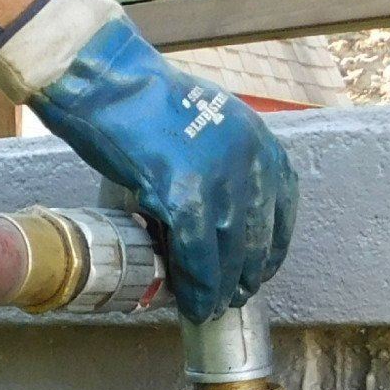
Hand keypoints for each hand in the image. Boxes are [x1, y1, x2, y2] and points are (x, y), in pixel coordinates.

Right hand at [26, 17, 298, 322]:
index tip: (259, 269)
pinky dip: (196, 287)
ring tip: (211, 307)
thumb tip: (219, 217)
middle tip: (234, 297)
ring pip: (231, 254)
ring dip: (221, 289)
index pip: (281, 208)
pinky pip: (199, 257)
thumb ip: (224, 167)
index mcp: (258, 141)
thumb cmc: (145, 103)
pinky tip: (191, 304)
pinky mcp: (185, 197)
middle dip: (247, 275)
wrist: (108, 83)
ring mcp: (219, 180)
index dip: (270, 248)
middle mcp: (249, 160)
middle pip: (257, 237)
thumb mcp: (208, 128)